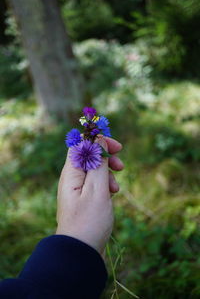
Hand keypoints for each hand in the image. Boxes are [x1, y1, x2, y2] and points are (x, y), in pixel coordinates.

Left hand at [56, 136, 122, 254]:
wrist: (80, 252)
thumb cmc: (89, 220)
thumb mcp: (98, 189)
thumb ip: (98, 163)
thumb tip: (98, 140)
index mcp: (71, 173)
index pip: (81, 145)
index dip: (99, 142)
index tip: (117, 147)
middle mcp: (71, 179)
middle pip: (89, 157)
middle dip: (107, 159)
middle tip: (121, 166)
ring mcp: (77, 190)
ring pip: (94, 171)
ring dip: (108, 174)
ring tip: (115, 189)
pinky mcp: (83, 200)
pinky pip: (95, 185)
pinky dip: (105, 186)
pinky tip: (112, 196)